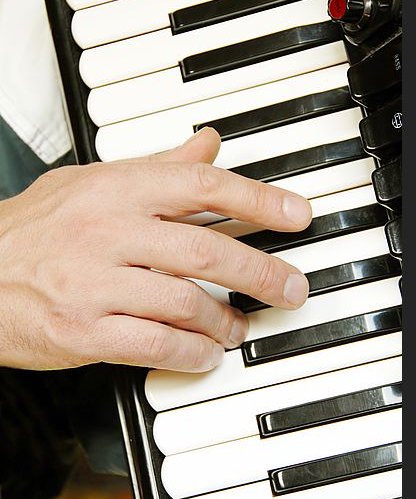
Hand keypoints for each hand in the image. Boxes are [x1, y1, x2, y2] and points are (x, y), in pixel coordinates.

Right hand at [0, 128, 310, 371]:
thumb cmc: (35, 229)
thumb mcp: (93, 182)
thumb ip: (158, 167)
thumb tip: (208, 144)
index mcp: (116, 190)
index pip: (203, 187)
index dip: (258, 201)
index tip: (297, 215)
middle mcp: (109, 233)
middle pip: (207, 253)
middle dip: (261, 273)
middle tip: (291, 288)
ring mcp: (95, 284)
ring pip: (185, 305)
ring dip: (225, 321)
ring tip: (239, 325)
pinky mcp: (83, 331)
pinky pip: (154, 346)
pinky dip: (190, 354)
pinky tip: (205, 353)